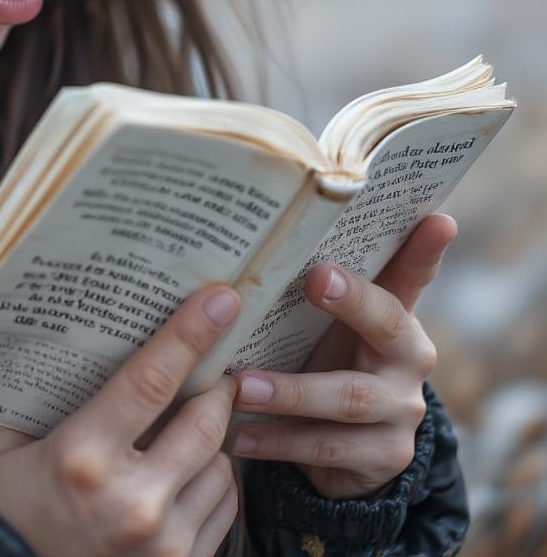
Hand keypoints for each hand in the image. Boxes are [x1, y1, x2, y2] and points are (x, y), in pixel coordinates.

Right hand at [0, 284, 242, 556]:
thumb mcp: (1, 448)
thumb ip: (43, 402)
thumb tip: (82, 349)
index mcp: (83, 458)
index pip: (150, 381)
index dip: (190, 334)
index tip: (221, 300)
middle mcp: (132, 502)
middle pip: (204, 422)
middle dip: (216, 387)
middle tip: (212, 368)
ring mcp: (162, 545)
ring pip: (222, 468)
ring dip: (212, 441)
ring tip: (189, 428)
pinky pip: (223, 513)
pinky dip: (213, 484)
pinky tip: (188, 474)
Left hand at [230, 213, 456, 498]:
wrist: (345, 453)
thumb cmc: (327, 363)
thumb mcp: (323, 326)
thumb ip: (308, 293)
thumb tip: (252, 238)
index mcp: (394, 315)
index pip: (412, 274)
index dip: (424, 248)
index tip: (437, 219)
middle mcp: (410, 357)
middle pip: (388, 324)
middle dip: (352, 300)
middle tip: (314, 277)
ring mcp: (401, 410)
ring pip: (348, 397)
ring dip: (290, 391)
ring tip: (241, 387)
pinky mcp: (384, 456)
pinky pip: (327, 449)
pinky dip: (277, 441)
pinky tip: (239, 437)